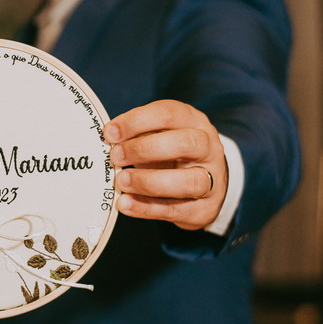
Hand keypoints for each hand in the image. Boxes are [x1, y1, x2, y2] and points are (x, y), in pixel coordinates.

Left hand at [104, 99, 225, 230]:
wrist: (207, 186)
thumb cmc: (174, 155)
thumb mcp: (161, 136)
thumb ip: (139, 135)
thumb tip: (109, 138)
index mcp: (194, 122)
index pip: (169, 114)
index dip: (137, 121)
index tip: (110, 132)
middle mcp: (209, 148)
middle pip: (185, 143)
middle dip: (145, 149)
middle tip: (116, 157)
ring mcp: (213, 180)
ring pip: (188, 181)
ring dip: (149, 181)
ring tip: (122, 181)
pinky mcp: (204, 208)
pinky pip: (175, 209)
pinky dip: (147, 207)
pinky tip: (126, 203)